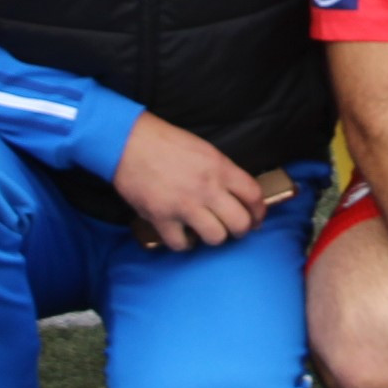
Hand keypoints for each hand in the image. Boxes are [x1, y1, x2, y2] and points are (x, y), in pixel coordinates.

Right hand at [110, 114, 267, 250]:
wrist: (128, 142)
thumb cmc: (166, 143)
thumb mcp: (204, 149)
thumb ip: (222, 172)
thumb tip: (237, 194)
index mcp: (219, 167)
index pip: (253, 195)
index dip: (259, 211)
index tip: (256, 218)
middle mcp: (206, 188)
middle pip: (240, 223)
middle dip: (241, 230)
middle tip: (234, 229)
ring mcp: (184, 205)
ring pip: (216, 237)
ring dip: (214, 236)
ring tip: (206, 230)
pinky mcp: (162, 217)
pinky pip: (182, 244)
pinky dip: (184, 243)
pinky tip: (183, 234)